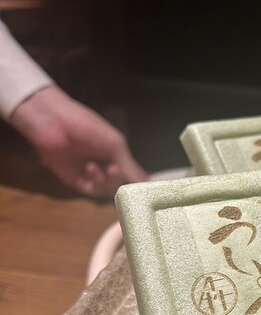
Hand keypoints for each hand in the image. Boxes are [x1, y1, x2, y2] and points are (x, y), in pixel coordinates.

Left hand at [9, 86, 147, 196]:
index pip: (132, 174)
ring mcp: (91, 175)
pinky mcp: (77, 182)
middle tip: (117, 170)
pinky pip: (92, 190)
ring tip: (106, 168)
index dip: (138, 182)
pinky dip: (95, 181)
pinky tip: (90, 169)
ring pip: (108, 189)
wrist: (55, 123)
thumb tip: (150, 184)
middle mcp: (105, 167)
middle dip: (122, 180)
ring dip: (108, 180)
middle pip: (121, 185)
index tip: (146, 187)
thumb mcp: (115, 145)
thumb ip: (131, 167)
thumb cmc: (88, 127)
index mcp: (117, 155)